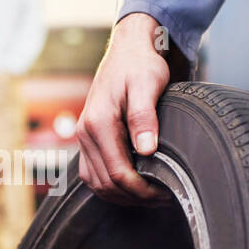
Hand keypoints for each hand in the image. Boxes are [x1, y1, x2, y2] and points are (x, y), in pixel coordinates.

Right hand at [77, 12, 169, 202]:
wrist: (127, 51)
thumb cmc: (140, 65)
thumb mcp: (148, 84)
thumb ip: (145, 116)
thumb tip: (146, 149)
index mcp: (98, 122)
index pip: (118, 172)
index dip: (142, 190)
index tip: (165, 192)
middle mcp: (85, 132)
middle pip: (106, 184)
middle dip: (134, 197)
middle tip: (163, 197)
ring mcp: (83, 137)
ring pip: (97, 183)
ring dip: (122, 196)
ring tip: (150, 196)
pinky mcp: (87, 139)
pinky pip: (93, 174)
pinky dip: (111, 186)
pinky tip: (133, 185)